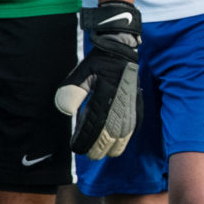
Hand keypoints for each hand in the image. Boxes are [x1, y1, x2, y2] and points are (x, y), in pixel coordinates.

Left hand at [55, 0, 142, 156]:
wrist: (121, 48)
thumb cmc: (99, 61)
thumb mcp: (81, 72)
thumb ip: (72, 91)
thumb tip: (66, 112)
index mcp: (106, 96)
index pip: (95, 126)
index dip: (85, 140)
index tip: (77, 148)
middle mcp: (120, 103)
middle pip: (111, 134)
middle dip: (100, 147)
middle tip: (90, 155)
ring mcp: (131, 104)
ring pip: (125, 133)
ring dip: (115, 145)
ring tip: (105, 153)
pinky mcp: (137, 102)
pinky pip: (135, 124)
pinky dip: (128, 136)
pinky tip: (121, 140)